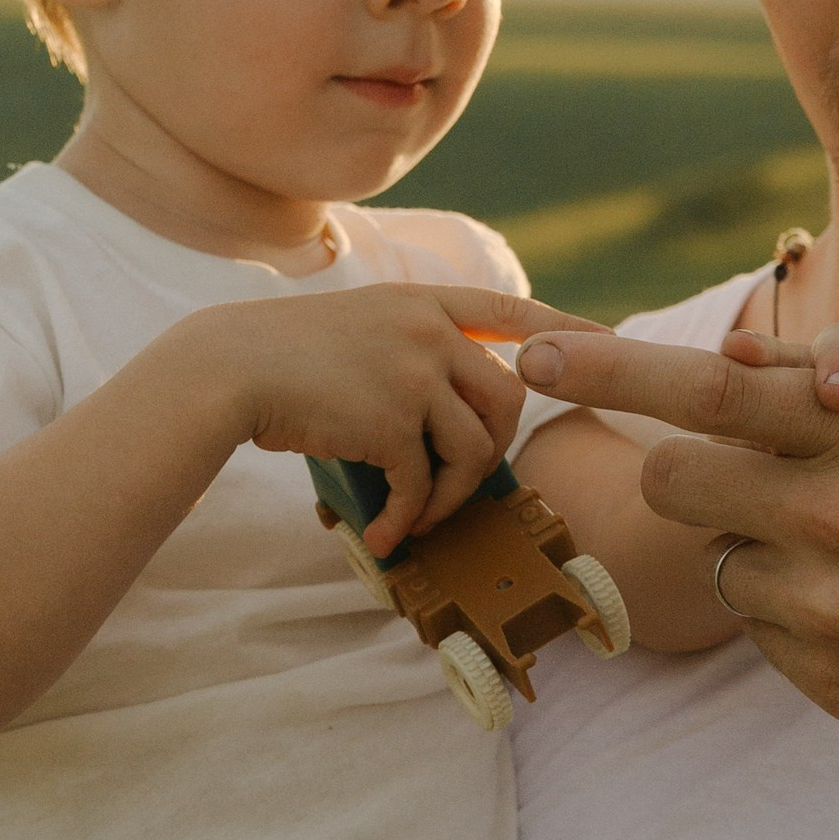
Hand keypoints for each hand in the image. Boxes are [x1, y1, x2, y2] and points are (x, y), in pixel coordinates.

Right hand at [201, 284, 606, 555]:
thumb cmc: (285, 359)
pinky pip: (422, 482)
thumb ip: (411, 346)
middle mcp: (429, 329)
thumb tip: (451, 410)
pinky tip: (388, 538)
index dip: (564, 328)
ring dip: (451, 494)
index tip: (608, 343)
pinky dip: (410, 518)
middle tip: (464, 479)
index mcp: (423, 301)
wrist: (229, 369)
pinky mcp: (391, 419)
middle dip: (498, 448)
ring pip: (473, 447)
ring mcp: (413, 370)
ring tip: (420, 517)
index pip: (511, 310)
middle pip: (510, 394)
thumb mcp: (360, 325)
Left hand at [518, 178, 838, 786]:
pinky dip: (802, 612)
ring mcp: (823, 597)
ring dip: (759, 539)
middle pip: (677, 472)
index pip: (703, 382)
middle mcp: (830, 504)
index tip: (532, 352)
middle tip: (738, 466)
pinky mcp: (827, 674)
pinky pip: (765, 628)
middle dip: (688, 460)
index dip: (607, 366)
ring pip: (720, 554)